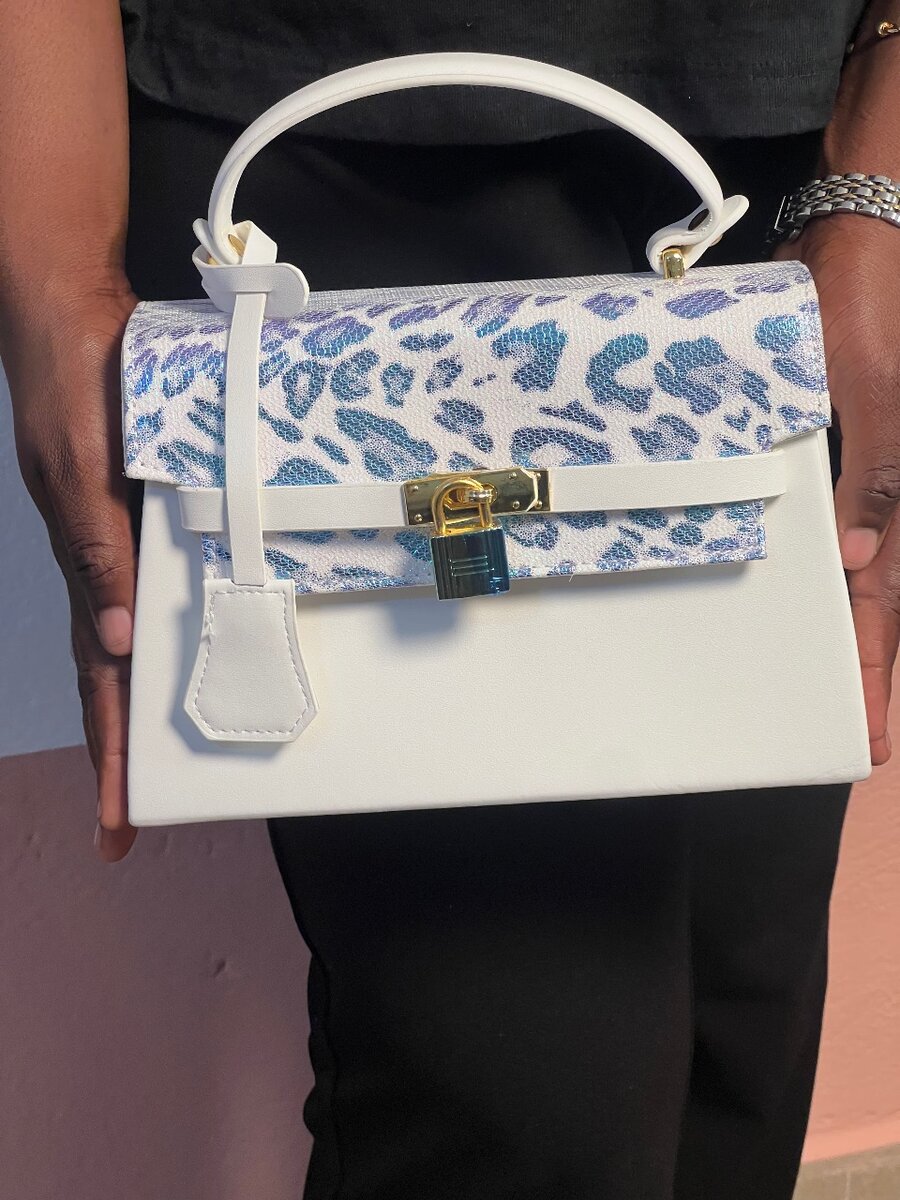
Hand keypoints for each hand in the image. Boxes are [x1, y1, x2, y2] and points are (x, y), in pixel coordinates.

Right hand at [1, 279, 139, 857]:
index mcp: (84, 568)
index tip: (119, 822)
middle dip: (123, 752)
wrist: (70, 314)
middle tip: (134, 818)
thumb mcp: (79, 469)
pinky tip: (194, 646)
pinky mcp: (141, 512)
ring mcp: (120, 542)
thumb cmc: (68, 384)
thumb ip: (97, 550)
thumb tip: (116, 641)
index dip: (111, 755)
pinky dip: (172, 626)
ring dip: (148, 699)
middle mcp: (103, 566)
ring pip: (135, 639)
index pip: (101, 683)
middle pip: (114, 678)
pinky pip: (157, 582)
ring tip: (166, 757)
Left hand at [774, 218, 899, 764]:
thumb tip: (861, 564)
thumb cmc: (862, 292)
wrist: (875, 222)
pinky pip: (882, 518)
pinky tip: (855, 594)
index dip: (876, 670)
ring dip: (874, 632)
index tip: (871, 735)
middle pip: (895, 598)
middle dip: (881, 669)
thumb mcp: (859, 384)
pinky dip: (869, 574)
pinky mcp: (883, 445)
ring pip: (890, 569)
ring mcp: (898, 467)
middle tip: (871, 735)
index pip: (887, 599)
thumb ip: (870, 475)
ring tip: (866, 692)